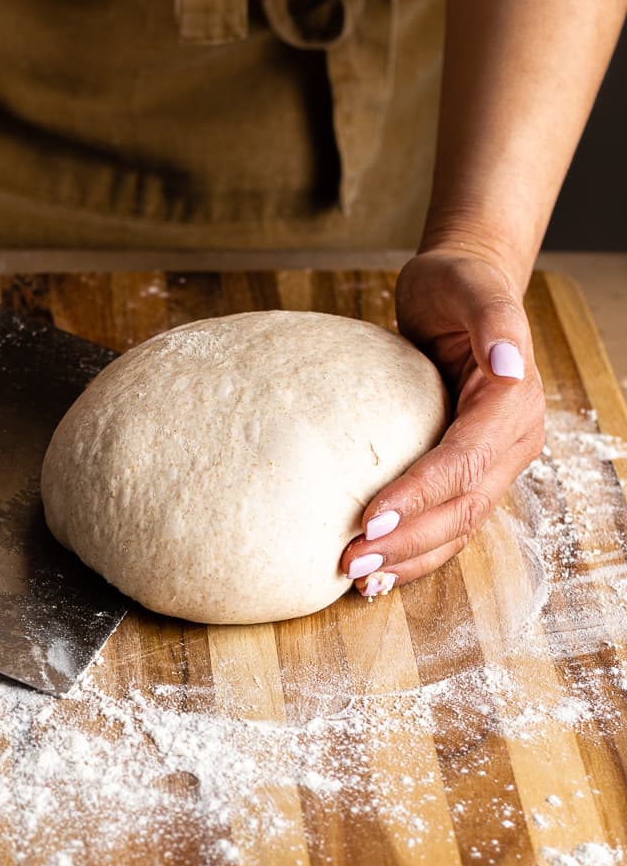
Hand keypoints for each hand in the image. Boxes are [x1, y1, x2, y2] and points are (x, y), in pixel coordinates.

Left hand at [339, 250, 545, 596]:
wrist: (462, 291)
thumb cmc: (458, 286)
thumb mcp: (470, 287)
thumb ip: (494, 321)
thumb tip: (508, 362)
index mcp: (513, 405)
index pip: (464, 463)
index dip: (420, 495)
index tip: (369, 518)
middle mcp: (512, 442)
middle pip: (462, 508)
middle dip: (408, 542)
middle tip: (352, 561)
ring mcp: (494, 463)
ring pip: (457, 527)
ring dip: (410, 558)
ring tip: (359, 579)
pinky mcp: (468, 472)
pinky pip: (447, 522)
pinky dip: (415, 551)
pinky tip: (378, 571)